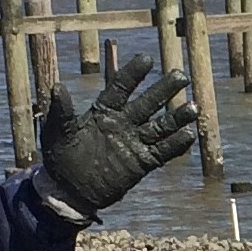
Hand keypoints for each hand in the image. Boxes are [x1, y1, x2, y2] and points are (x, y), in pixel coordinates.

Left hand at [35, 55, 197, 216]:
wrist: (70, 191)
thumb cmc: (61, 158)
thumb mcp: (57, 133)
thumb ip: (61, 112)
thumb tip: (57, 88)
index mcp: (104, 111)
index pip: (121, 87)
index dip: (133, 73)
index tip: (146, 59)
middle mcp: (124, 123)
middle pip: (148, 102)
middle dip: (164, 89)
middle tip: (180, 75)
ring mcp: (135, 143)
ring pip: (161, 126)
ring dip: (177, 117)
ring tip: (194, 107)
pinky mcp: (142, 163)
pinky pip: (162, 152)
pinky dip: (176, 145)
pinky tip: (189, 135)